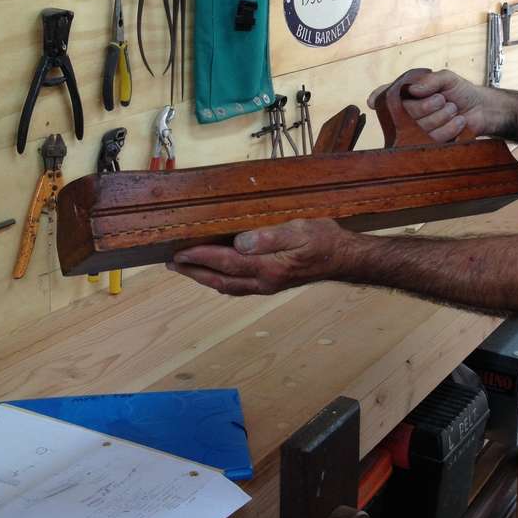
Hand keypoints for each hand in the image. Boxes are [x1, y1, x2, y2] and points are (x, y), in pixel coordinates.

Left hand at [168, 218, 349, 295]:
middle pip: (221, 281)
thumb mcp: (300, 230)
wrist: (344, 258)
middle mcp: (264, 281)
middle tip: (173, 263)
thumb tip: (240, 242)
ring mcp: (267, 285)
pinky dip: (221, 280)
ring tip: (187, 268)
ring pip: (228, 286)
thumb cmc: (325, 241)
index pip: (226, 263)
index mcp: (268, 267)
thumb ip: (269, 237)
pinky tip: (216, 274)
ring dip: (204, 278)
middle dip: (194, 272)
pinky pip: (238, 286)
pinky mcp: (271, 283)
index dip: (201, 258)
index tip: (180, 252)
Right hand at [368, 69, 490, 142]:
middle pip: (406, 114)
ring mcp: (419, 131)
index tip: (373, 102)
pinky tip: (458, 121)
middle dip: (427, 106)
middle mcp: (409, 114)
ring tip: (453, 109)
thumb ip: (430, 80)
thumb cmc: (461, 91)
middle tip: (443, 100)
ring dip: (441, 116)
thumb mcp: (447, 78)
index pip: (387, 98)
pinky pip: (434, 139)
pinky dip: (449, 128)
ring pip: (420, 127)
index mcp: (408, 96)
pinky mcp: (432, 144)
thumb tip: (413, 90)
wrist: (482, 109)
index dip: (378, 99)